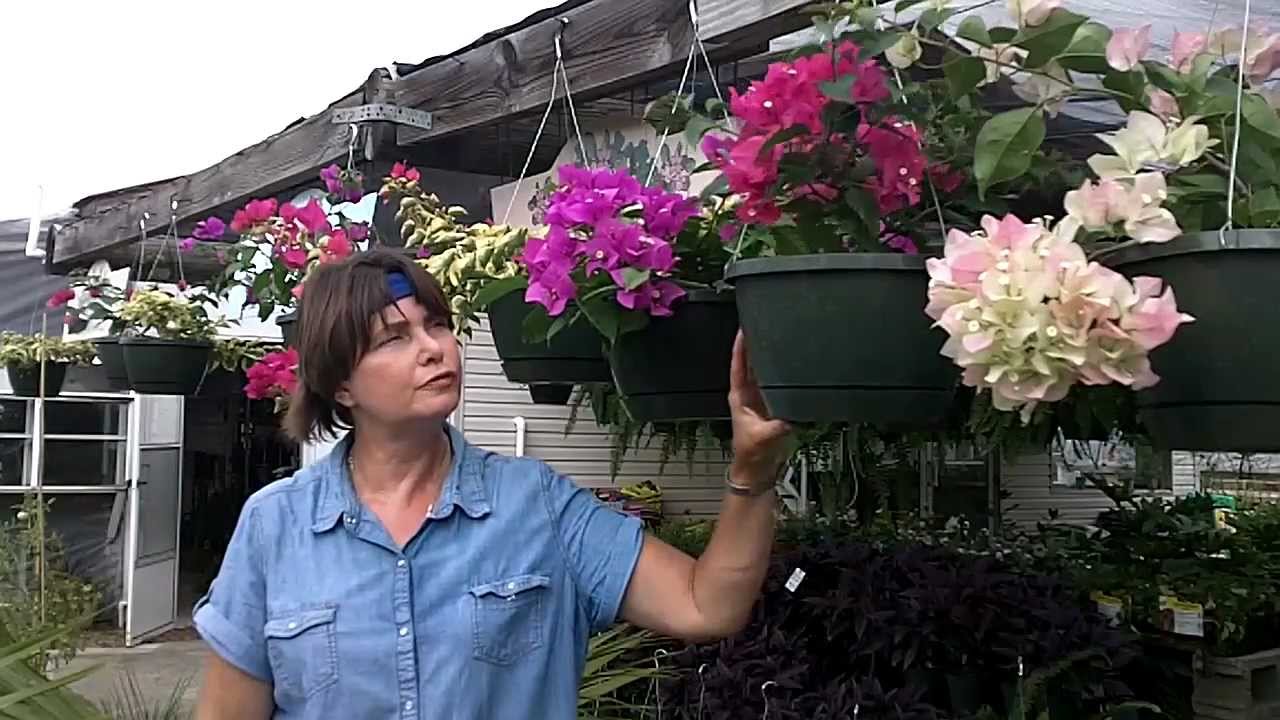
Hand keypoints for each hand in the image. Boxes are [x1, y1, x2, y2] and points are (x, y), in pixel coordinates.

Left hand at [727, 330, 791, 478]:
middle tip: (765, 324)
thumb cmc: (753, 453)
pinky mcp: (773, 404)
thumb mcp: (763, 438)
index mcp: (739, 396)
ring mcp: (761, 398)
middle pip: (751, 363)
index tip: (743, 328)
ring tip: (780, 336)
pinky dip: (782, 372)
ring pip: (764, 371)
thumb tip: (790, 419)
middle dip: (756, 345)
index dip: (740, 347)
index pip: (738, 366)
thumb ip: (776, 428)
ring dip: (769, 357)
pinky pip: (777, 383)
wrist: (758, 470)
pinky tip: (792, 362)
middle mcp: (749, 393)